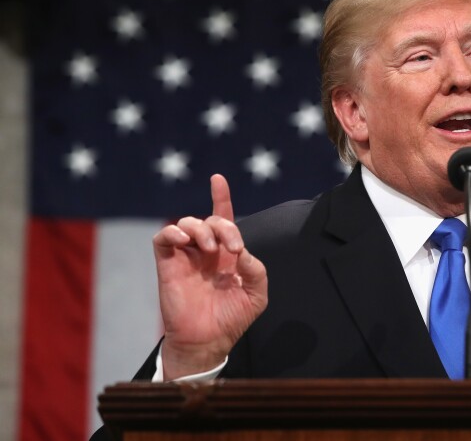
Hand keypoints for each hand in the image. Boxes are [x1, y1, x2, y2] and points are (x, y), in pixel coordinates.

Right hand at [152, 174, 267, 379]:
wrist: (207, 341)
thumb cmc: (231, 318)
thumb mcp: (256, 295)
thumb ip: (256, 270)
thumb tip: (243, 252)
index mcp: (227, 254)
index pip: (224, 218)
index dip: (221, 197)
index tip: (218, 179)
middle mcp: (206, 252)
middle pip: (211, 220)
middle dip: (224, 226)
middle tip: (232, 249)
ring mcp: (186, 257)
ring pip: (187, 223)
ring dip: (201, 229)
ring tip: (209, 248)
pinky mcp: (168, 265)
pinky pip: (163, 238)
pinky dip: (172, 232)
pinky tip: (185, 241)